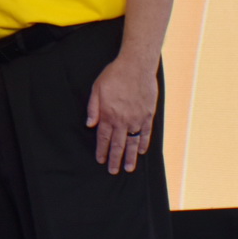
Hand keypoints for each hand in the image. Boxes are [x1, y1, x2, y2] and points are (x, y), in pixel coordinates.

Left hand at [86, 54, 157, 173]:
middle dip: (114, 158)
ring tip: (129, 168)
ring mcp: (137, 119)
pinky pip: (146, 133)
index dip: (101, 150)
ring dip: (130, 156)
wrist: (136, 67)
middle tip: (113, 171)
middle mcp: (123, 120)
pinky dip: (143, 143)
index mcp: (108, 114)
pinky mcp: (148, 115)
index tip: (100, 160)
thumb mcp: (97, 89)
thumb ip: (93, 108)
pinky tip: (141, 151)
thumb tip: (89, 125)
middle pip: (118, 144)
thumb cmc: (114, 75)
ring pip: (133, 142)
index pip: (103, 137)